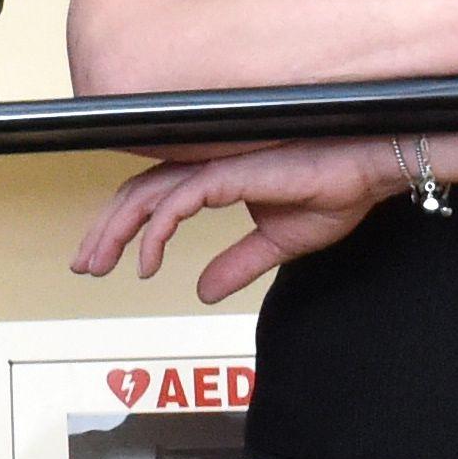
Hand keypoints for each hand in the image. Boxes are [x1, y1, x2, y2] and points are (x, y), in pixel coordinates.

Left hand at [73, 140, 401, 302]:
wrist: (371, 169)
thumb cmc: (335, 191)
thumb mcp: (277, 243)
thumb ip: (236, 265)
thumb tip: (203, 292)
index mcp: (214, 177)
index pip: (152, 198)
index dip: (123, 227)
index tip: (106, 261)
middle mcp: (206, 167)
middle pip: (136, 194)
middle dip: (104, 231)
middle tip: (85, 266)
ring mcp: (214, 165)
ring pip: (146, 194)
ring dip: (116, 232)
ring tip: (99, 265)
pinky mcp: (227, 171)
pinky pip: (177, 201)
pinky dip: (155, 231)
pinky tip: (146, 261)